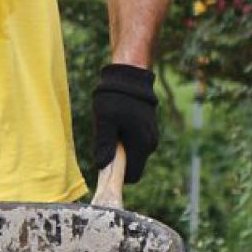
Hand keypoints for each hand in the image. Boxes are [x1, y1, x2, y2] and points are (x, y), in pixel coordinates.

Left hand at [90, 64, 157, 184]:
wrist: (130, 75)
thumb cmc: (115, 97)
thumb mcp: (104, 120)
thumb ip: (104, 145)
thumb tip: (101, 166)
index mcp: (141, 145)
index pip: (132, 176)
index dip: (117, 175)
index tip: (104, 163)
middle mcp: (150, 143)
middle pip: (131, 164)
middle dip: (116, 159)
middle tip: (105, 138)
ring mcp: (150, 135)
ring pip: (132, 153)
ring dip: (119, 147)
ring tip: (110, 126)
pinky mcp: (147, 128)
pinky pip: (134, 142)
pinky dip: (123, 138)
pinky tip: (116, 121)